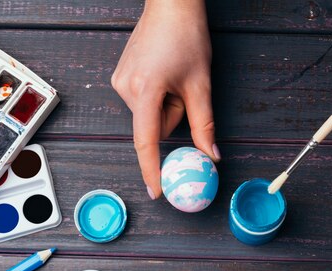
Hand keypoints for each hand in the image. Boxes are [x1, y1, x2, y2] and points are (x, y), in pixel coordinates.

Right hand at [111, 0, 218, 199]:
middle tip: (183, 89)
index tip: (156, 191)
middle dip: (172, 117)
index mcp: (146, 89)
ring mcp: (120, 82)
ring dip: (164, 106)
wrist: (171, 5)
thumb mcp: (201, 84)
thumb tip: (210, 156)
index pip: (147, 140)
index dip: (151, 169)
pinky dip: (155, 97)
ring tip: (172, 77)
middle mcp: (126, 88)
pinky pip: (143, 103)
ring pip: (149, 116)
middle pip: (154, 127)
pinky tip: (162, 74)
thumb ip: (204, 125)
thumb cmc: (187, 37)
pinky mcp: (121, 77)